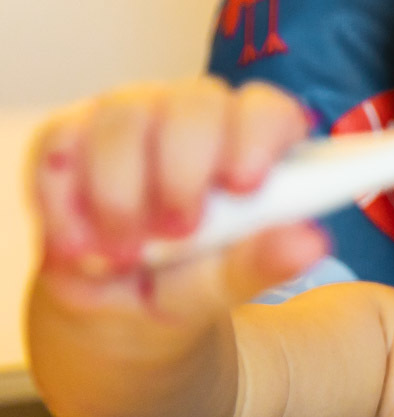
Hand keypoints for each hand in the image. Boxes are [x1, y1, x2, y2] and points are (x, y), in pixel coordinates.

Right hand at [27, 77, 329, 325]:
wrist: (113, 312)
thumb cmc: (184, 285)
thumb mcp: (222, 288)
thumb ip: (260, 263)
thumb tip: (308, 241)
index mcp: (249, 145)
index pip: (267, 111)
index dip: (259, 136)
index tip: (246, 184)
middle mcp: (192, 120)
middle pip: (195, 103)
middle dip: (184, 171)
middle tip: (180, 231)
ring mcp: (130, 122)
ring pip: (124, 119)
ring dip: (122, 194)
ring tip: (128, 256)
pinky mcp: (68, 140)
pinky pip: (62, 145)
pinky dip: (68, 205)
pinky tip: (83, 248)